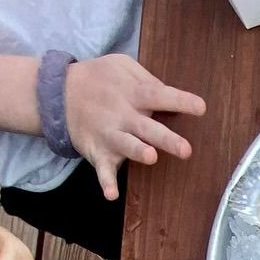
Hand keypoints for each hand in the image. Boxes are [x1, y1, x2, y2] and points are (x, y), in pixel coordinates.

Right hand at [64, 53, 205, 201]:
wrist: (59, 93)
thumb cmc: (100, 79)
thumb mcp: (121, 66)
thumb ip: (146, 78)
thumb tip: (169, 92)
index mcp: (133, 93)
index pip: (160, 95)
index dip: (180, 101)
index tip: (200, 107)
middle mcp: (123, 115)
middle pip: (147, 127)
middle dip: (166, 139)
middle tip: (186, 150)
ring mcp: (109, 135)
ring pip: (126, 145)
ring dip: (137, 152)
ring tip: (151, 157)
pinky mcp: (98, 152)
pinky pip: (102, 169)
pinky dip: (106, 182)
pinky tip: (111, 194)